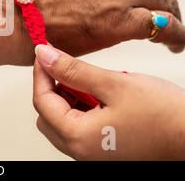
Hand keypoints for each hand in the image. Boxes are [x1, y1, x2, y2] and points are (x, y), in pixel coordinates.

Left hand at [33, 44, 184, 159]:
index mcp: (78, 138)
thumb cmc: (164, 115)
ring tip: (88, 79)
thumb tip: (43, 56)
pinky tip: (99, 94)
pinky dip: (82, 108)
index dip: (41, 73)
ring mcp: (93, 154)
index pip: (42, 101)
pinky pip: (81, 128)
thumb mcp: (113, 84)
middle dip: (52, 87)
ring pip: (63, 121)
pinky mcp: (105, 151)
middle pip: (48, 115)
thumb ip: (73, 70)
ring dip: (68, 97)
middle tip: (64, 66)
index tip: (45, 53)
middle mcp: (81, 152)